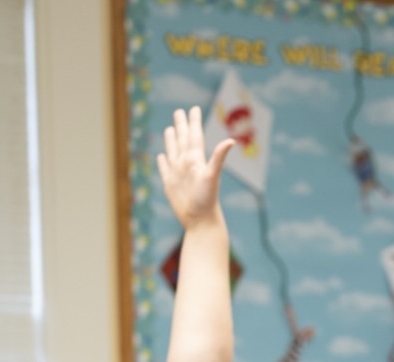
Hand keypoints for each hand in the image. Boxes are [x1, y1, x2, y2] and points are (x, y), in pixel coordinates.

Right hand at [156, 106, 234, 231]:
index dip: (194, 123)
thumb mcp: (212, 176)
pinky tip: (162, 156)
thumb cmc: (207, 200)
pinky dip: (163, 161)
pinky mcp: (170, 185)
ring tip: (170, 128)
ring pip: (173, 152)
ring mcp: (178, 174)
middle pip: (182, 140)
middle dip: (181, 125)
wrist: (200, 221)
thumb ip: (219, 158)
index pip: (194, 136)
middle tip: (179, 111)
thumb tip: (231, 141)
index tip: (194, 108)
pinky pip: (165, 169)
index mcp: (196, 160)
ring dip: (172, 140)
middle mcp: (187, 165)